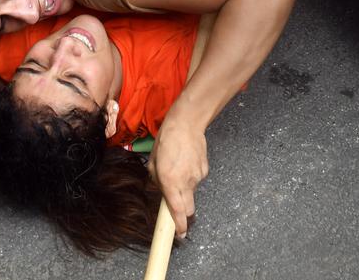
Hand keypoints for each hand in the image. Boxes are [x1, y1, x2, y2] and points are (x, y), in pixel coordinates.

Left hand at [148, 119, 207, 237]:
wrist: (187, 123)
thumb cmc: (166, 140)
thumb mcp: (153, 161)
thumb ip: (156, 180)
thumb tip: (161, 190)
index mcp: (170, 181)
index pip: (176, 210)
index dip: (179, 226)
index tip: (179, 235)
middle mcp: (185, 182)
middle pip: (188, 209)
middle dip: (183, 213)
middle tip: (176, 206)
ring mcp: (197, 177)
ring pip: (191, 192)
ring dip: (185, 189)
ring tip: (178, 169)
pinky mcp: (205, 170)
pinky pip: (196, 180)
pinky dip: (191, 177)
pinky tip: (186, 162)